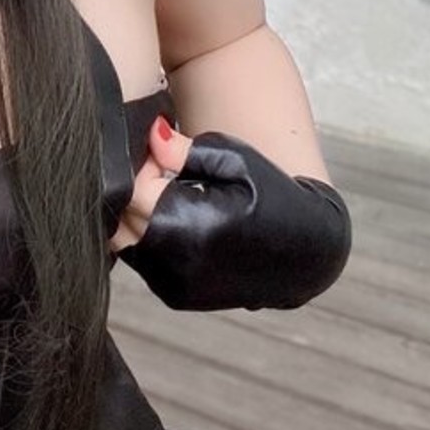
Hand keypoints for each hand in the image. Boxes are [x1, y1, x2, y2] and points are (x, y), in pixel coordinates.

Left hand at [113, 121, 351, 310]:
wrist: (307, 251)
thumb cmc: (274, 195)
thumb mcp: (234, 159)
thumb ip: (183, 149)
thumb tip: (149, 133)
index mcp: (190, 227)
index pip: (131, 189)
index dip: (143, 165)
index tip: (162, 154)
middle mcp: (178, 264)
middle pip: (122, 218)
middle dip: (136, 191)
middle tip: (165, 175)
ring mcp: (175, 286)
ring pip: (125, 242)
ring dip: (139, 216)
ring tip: (174, 198)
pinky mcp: (176, 297)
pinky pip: (142, 261)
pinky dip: (149, 238)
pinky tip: (178, 223)